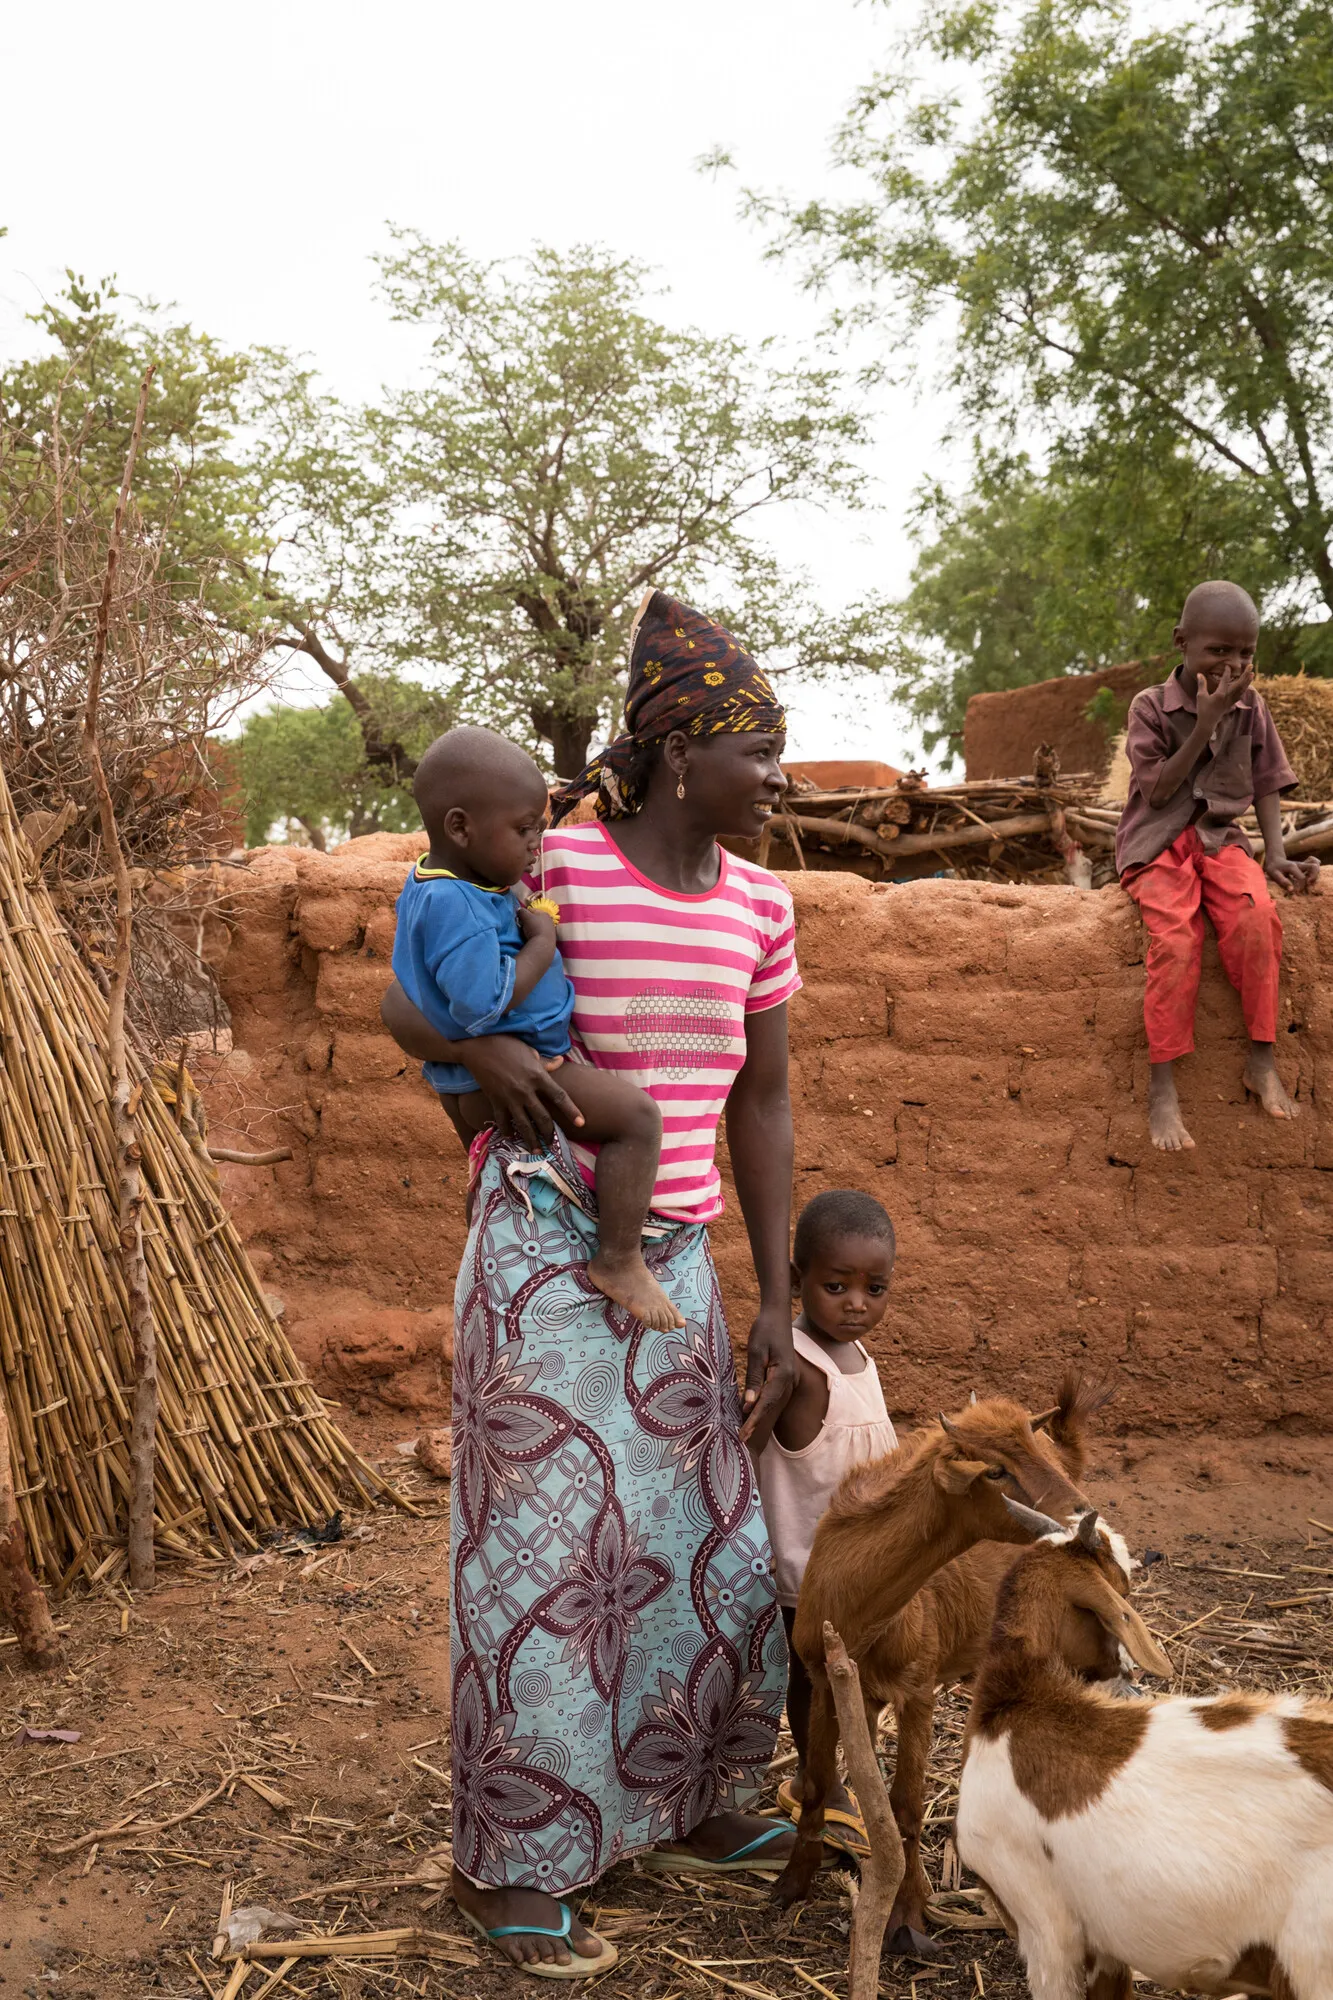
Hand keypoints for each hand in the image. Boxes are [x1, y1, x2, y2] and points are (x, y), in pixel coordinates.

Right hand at [454, 1035, 582, 1146]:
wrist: (478, 1047)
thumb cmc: (506, 1045)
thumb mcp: (529, 1051)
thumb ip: (546, 1062)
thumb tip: (561, 1062)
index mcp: (538, 1076)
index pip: (560, 1096)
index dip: (572, 1111)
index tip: (581, 1123)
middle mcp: (526, 1090)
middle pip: (543, 1117)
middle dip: (549, 1133)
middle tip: (552, 1144)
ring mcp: (510, 1098)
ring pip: (524, 1124)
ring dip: (531, 1140)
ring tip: (536, 1152)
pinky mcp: (495, 1101)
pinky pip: (503, 1121)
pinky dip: (507, 1130)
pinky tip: (511, 1137)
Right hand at [518, 902, 557, 943]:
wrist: (543, 944)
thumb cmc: (534, 928)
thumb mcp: (526, 917)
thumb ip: (522, 911)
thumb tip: (519, 909)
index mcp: (544, 913)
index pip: (531, 910)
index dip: (524, 913)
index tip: (520, 919)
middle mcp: (549, 919)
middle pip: (536, 918)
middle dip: (529, 921)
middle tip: (523, 926)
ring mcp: (551, 928)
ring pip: (539, 925)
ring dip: (533, 927)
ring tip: (528, 932)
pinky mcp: (551, 937)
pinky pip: (541, 933)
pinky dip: (538, 933)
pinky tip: (534, 937)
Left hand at [739, 1305, 796, 1455]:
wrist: (777, 1314)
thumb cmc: (764, 1330)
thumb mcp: (756, 1352)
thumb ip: (754, 1378)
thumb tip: (749, 1403)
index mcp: (783, 1374)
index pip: (767, 1402)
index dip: (754, 1419)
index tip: (743, 1433)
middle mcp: (790, 1379)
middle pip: (771, 1405)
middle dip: (757, 1422)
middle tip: (741, 1438)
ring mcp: (790, 1377)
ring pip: (774, 1401)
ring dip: (760, 1415)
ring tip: (746, 1429)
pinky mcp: (786, 1375)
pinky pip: (775, 1394)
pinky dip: (764, 1403)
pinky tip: (753, 1410)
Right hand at [1195, 662, 1253, 734]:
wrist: (1208, 723)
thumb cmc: (1203, 709)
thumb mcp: (1200, 696)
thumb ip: (1201, 684)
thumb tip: (1199, 673)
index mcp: (1220, 694)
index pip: (1225, 680)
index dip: (1227, 672)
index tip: (1228, 666)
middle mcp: (1228, 697)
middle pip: (1239, 684)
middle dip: (1245, 674)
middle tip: (1250, 666)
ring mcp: (1231, 701)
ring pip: (1242, 690)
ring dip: (1247, 681)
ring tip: (1252, 674)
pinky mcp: (1231, 704)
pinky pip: (1240, 695)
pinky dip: (1244, 690)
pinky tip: (1246, 686)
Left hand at [1265, 854, 1320, 894]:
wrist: (1275, 859)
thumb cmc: (1273, 868)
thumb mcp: (1274, 875)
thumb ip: (1283, 882)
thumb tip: (1292, 890)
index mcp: (1292, 867)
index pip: (1302, 878)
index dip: (1301, 886)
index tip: (1296, 892)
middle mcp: (1300, 864)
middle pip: (1314, 867)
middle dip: (1314, 878)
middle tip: (1308, 885)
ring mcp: (1303, 864)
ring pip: (1316, 866)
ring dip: (1315, 875)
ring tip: (1309, 883)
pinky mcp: (1304, 866)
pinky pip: (1314, 866)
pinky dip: (1314, 872)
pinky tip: (1309, 879)